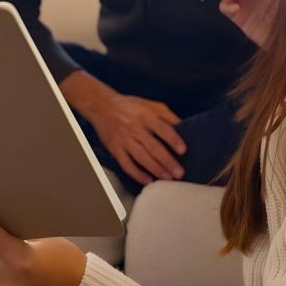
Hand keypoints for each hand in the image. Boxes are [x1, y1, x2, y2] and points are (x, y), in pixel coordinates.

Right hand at [61, 71, 185, 184]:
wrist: (102, 106)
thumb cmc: (130, 106)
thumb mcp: (150, 104)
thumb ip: (167, 115)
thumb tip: (183, 128)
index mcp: (146, 115)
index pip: (162, 128)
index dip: (173, 140)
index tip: (183, 150)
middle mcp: (135, 128)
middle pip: (153, 147)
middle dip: (167, 161)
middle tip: (179, 172)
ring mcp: (124, 139)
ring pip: (141, 157)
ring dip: (155, 169)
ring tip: (167, 178)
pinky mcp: (115, 149)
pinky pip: (127, 164)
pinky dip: (137, 174)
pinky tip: (148, 180)